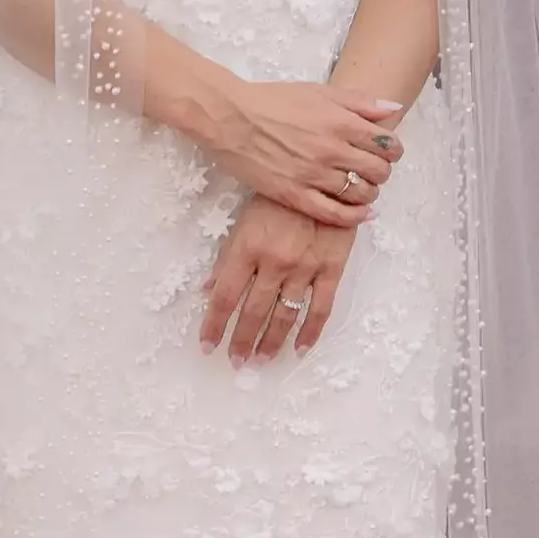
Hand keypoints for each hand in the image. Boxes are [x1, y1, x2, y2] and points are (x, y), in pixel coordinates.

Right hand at [150, 60, 401, 222]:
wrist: (232, 118)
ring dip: (370, 192)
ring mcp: (313, 175)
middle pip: (377, 171)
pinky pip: (334, 214)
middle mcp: (330, 150)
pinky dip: (354, 216)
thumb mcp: (319, 91)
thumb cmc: (274, 101)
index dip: (394, 150)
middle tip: (375, 169)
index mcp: (339, 122)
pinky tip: (362, 213)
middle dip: (383, 171)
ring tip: (363, 187)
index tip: (389, 151)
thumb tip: (393, 109)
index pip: (385, 144)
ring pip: (360, 193)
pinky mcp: (294, 195)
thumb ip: (359, 101)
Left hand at [202, 197, 354, 360]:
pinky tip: (301, 349)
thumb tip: (208, 289)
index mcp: (248, 247)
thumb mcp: (245, 219)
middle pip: (253, 312)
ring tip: (261, 360)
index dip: (214, 325)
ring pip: (284, 315)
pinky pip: (320, 308)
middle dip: (241, 340)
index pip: (225, 296)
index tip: (207, 345)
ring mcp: (305, 267)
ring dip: (271, 342)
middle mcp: (274, 262)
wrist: (325, 176)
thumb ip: (228, 257)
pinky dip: (310, 332)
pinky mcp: (331, 268)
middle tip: (235, 361)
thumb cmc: (279, 196)